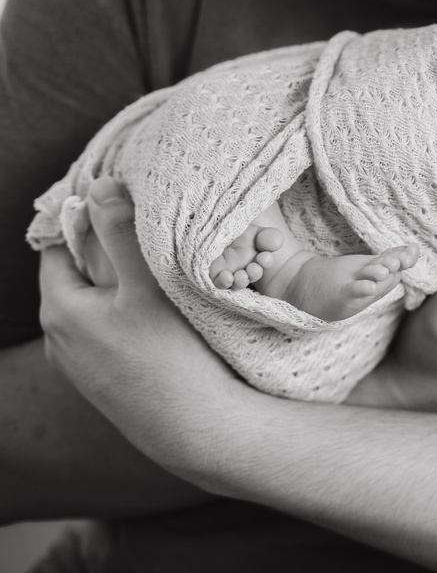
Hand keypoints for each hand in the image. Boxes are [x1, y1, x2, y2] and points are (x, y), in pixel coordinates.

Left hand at [39, 178, 238, 467]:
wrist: (196, 431)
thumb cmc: (173, 360)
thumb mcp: (148, 287)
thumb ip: (121, 234)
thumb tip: (99, 187)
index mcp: (60, 310)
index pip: (59, 244)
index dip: (89, 219)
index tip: (125, 204)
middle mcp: (59, 340)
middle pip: (79, 274)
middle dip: (110, 251)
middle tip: (153, 234)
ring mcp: (81, 365)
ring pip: (97, 304)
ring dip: (123, 285)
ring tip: (164, 272)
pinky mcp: (105, 382)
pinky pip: (110, 332)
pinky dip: (130, 315)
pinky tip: (165, 317)